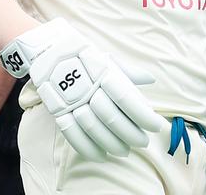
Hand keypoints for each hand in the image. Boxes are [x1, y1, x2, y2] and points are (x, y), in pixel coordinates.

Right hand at [0, 18, 166, 160]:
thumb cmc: (83, 56)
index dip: (143, 115)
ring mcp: (70, 100)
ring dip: (112, 144)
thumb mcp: (106, 59)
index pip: (127, 99)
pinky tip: (101, 156)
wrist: (48, 50)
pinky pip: (72, 133)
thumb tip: (149, 80)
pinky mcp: (57, 110)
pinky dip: (87, 148)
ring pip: (93, 128)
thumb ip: (127, 72)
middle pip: (112, 117)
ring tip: (125, 151)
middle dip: (131, 134)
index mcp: (103, 73)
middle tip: (144, 142)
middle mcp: (87, 88)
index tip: (157, 126)